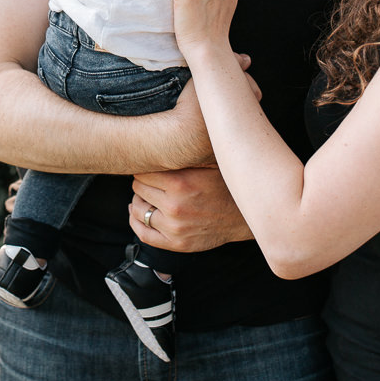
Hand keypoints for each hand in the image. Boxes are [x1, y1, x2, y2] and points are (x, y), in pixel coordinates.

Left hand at [127, 166, 253, 251]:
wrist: (244, 217)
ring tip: (147, 195)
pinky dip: (135, 222)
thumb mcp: (208, 163)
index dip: (146, 167)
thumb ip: (184, 154)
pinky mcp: (176, 243)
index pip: (143, 172)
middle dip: (143, 182)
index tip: (152, 166)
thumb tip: (160, 137)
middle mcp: (175, 206)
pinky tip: (138, 213)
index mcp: (180, 183)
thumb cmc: (225, 185)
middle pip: (138, 188)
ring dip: (139, 200)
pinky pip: (143, 234)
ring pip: (138, 210)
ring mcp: (174, 228)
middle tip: (152, 180)